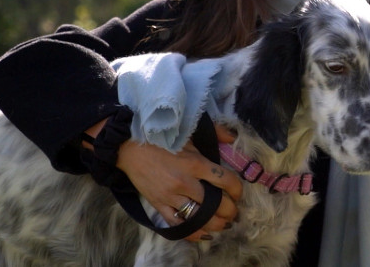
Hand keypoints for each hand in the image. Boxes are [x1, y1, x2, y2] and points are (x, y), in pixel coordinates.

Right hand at [116, 123, 242, 241]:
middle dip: (230, 211)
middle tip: (235, 213)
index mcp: (195, 163)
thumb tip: (233, 137)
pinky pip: (177, 224)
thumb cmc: (162, 138)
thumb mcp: (190, 133)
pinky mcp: (158, 204)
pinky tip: (204, 235)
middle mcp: (185, 182)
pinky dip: (192, 232)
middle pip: (216, 204)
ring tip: (224, 225)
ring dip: (216, 224)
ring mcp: (171, 196)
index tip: (238, 193)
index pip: (225, 180)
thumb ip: (215, 133)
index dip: (237, 189)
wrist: (130, 146)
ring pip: (199, 217)